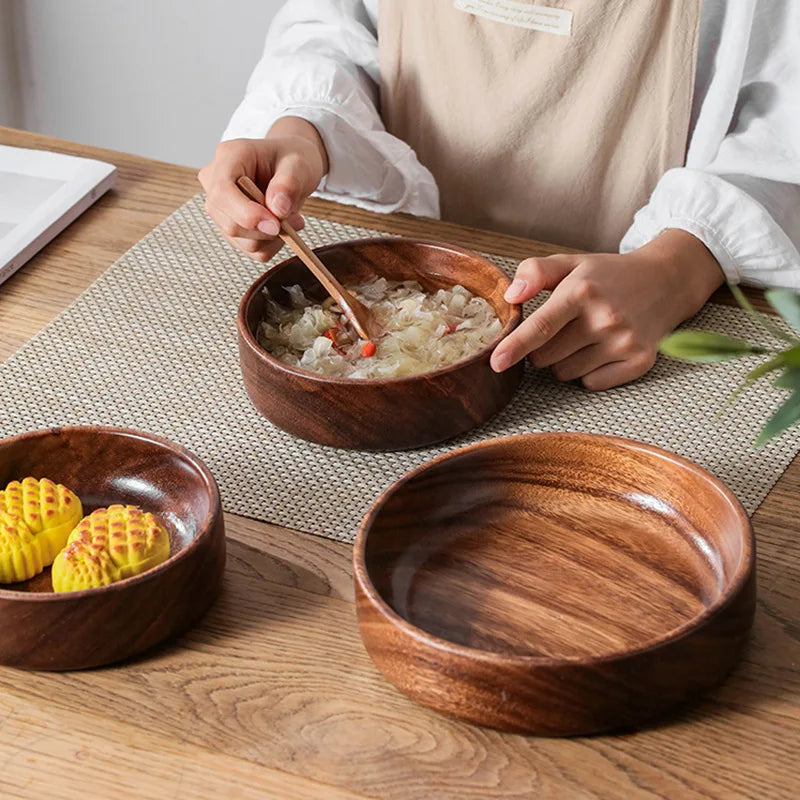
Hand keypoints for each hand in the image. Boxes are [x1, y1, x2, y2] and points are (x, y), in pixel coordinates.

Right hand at [198, 116, 328, 261]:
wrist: (291, 167)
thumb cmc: (291, 159)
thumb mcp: (299, 164)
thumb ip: (288, 184)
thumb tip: (278, 210)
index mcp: (229, 156)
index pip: (222, 192)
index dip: (247, 214)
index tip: (276, 225)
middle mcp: (216, 182)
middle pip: (228, 222)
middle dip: (264, 230)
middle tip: (295, 220)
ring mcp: (220, 207)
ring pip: (239, 239)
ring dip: (271, 238)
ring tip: (292, 219)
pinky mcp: (230, 226)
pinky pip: (250, 249)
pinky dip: (271, 244)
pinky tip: (283, 228)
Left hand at [490, 230, 724, 389]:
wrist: (668, 280)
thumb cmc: (610, 274)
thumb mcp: (572, 263)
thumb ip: (536, 272)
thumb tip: (511, 295)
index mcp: (582, 291)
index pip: (541, 326)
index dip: (515, 346)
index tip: (496, 362)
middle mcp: (605, 317)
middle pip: (545, 357)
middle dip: (544, 347)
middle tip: (566, 327)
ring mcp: (624, 342)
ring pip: (565, 373)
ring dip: (566, 361)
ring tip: (587, 336)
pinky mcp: (639, 361)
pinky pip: (591, 384)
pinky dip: (590, 372)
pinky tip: (604, 349)